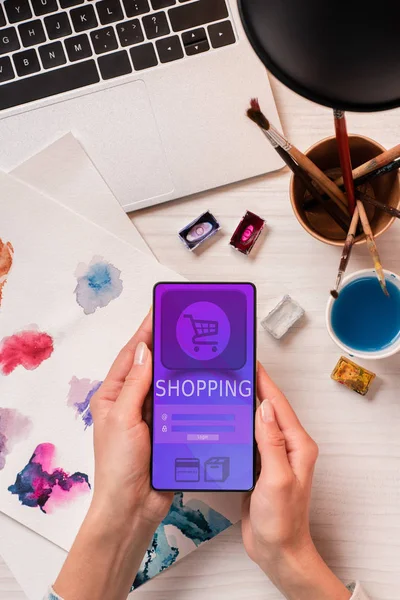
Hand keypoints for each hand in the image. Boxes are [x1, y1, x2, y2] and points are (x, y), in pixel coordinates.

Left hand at [54, 311, 172, 599]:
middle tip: (187, 327)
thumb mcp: (123, 419)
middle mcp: (131, 401)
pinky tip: (204, 384)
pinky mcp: (167, 430)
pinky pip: (180, 405)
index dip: (145, 332)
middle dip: (166, 347)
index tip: (160, 311)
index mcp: (113, 395)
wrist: (133, 507)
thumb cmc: (119, 465)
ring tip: (199, 350)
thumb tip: (145, 349)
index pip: (132, 355)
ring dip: (181, 370)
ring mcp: (150, 416)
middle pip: (151, 366)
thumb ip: (135, 385)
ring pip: (168, 385)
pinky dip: (190, 394)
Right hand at [242, 363, 349, 599]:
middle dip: (252, 388)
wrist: (277, 551)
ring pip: (256, 422)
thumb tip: (265, 407)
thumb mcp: (277, 479)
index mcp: (297, 445)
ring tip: (225, 390)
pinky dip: (236, 427)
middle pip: (268, 409)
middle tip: (232, 371)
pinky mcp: (260, 467)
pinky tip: (222, 422)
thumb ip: (271, 442)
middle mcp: (287, 447)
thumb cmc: (282, 521)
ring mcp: (273, 456)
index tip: (251, 363)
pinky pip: (248, 439)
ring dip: (243, 406)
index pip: (279, 405)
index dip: (264, 382)